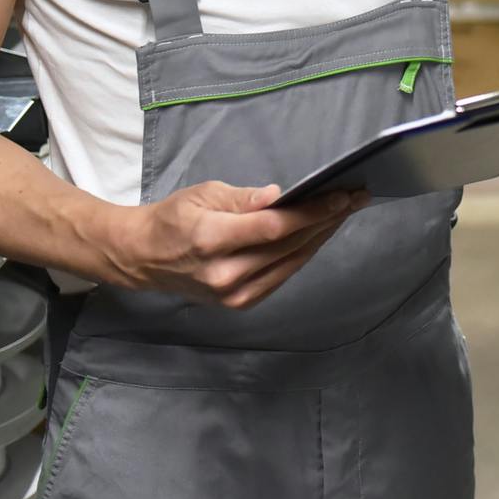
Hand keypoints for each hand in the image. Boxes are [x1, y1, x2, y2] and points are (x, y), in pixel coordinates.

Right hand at [101, 181, 368, 309]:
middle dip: (327, 220)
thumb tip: (280, 196)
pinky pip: (282, 275)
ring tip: (345, 212)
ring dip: (322, 236)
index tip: (343, 195)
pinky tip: (321, 233)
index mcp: (211, 240)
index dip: (313, 212)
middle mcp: (225, 274)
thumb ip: (244, 199)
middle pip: (289, 245)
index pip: (275, 227)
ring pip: (292, 262)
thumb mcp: (203, 195)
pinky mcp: (240, 303)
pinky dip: (304, 253)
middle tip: (356, 197)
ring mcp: (233, 294)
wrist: (142, 258)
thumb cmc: (173, 218)